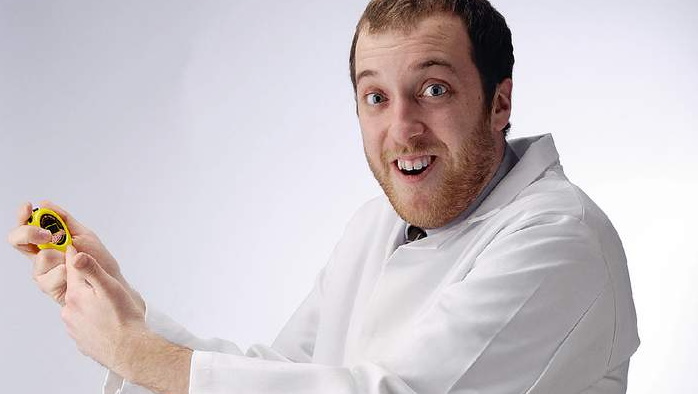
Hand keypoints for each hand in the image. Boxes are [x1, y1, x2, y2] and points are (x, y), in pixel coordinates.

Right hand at [7, 201, 144, 311]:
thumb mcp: (83, 235)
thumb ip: (64, 220)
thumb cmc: (97, 258)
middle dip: (30, 233)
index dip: (22, 216)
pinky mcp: (49, 287)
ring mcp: (43, 271)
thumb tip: (44, 203)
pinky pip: (48, 278)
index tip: (28, 207)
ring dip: (60, 257)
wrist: (109, 281)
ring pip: (40, 258)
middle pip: (18, 240)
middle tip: (48, 235)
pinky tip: (74, 274)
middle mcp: (41, 254)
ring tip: (75, 260)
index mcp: (47, 239)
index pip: (26, 225)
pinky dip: (64, 273)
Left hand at [61, 245, 145, 372]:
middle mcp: (69, 311)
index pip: (72, 268)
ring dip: (90, 303)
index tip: (75, 246)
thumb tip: (75, 255)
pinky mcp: (80, 339)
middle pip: (75, 288)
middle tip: (105, 285)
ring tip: (109, 307)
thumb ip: (92, 270)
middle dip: (87, 283)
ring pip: (79, 306)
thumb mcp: (111, 288)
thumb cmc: (124, 319)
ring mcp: (73, 327)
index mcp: (75, 295)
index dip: (76, 256)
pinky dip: (92, 319)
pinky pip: (83, 323)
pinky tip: (106, 321)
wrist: (129, 351)